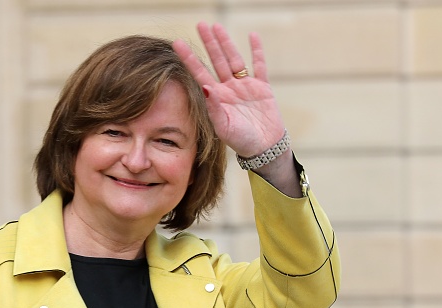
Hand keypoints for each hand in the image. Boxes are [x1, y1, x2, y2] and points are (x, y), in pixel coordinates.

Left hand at [173, 22, 301, 196]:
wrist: (264, 149)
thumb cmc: (241, 142)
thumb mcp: (223, 127)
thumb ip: (214, 108)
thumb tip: (205, 86)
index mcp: (216, 98)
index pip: (199, 73)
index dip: (189, 58)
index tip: (177, 43)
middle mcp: (228, 89)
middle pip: (216, 61)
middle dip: (209, 43)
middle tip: (200, 25)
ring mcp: (245, 87)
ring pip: (234, 60)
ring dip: (226, 43)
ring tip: (217, 27)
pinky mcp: (262, 88)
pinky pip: (259, 66)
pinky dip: (257, 51)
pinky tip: (252, 36)